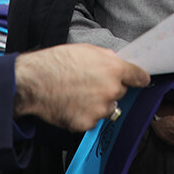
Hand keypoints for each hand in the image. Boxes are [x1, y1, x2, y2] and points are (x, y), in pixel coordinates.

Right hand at [12, 44, 148, 132]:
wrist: (33, 82)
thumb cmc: (56, 63)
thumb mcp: (86, 49)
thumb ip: (107, 58)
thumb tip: (117, 62)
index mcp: (114, 70)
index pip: (139, 77)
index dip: (139, 79)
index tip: (140, 81)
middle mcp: (111, 91)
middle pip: (120, 93)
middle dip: (108, 90)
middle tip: (88, 84)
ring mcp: (100, 109)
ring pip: (106, 109)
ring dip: (96, 105)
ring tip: (76, 95)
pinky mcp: (87, 124)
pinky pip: (91, 121)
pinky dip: (83, 115)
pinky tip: (70, 105)